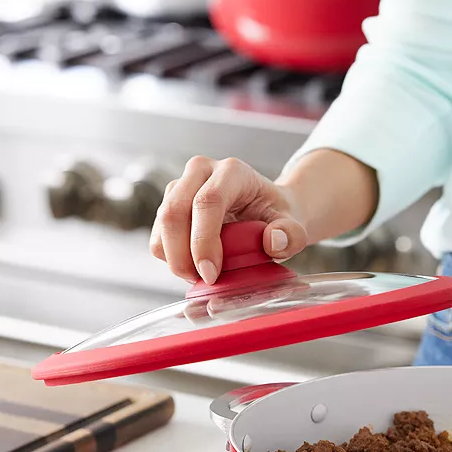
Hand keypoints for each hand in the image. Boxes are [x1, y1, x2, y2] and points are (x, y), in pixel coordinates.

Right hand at [150, 156, 307, 283]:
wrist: (266, 209)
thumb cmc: (276, 216)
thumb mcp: (293, 225)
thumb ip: (290, 235)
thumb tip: (272, 241)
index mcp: (232, 171)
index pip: (208, 202)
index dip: (204, 241)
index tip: (211, 273)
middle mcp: (201, 171)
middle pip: (174, 212)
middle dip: (182, 255)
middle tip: (201, 280)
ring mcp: (181, 185)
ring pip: (162, 225)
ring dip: (175, 258)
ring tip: (200, 275)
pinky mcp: (168, 203)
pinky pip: (158, 236)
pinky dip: (170, 257)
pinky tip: (194, 265)